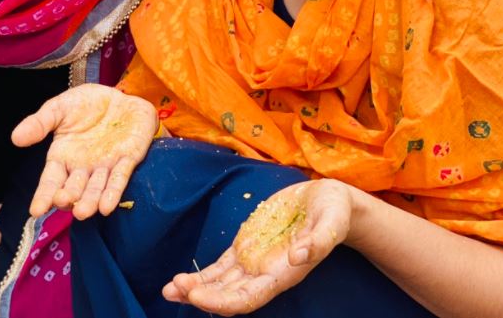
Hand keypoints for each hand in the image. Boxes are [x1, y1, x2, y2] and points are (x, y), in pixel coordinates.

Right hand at [11, 83, 157, 219]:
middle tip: (63, 202)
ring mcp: (106, 165)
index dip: (43, 195)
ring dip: (91, 201)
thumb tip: (15, 138)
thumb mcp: (59, 108)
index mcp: (63, 158)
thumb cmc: (85, 104)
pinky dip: (114, 192)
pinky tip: (107, 206)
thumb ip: (40, 123)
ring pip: (97, 188)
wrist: (117, 94)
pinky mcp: (128, 159)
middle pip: (74, 188)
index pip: (51, 181)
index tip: (36, 211)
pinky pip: (120, 177)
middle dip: (69, 198)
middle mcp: (83, 168)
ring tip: (84, 212)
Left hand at [162, 180, 351, 315]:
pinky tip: (183, 279)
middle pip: (229, 294)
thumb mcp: (331, 221)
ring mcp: (254, 259)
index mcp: (284, 272)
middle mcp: (266, 272)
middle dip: (202, 295)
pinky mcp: (247, 245)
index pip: (249, 296)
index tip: (197, 296)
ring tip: (169, 288)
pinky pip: (221, 266)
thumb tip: (299, 255)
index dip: (223, 301)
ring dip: (195, 287)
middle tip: (173, 290)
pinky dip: (203, 274)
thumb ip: (319, 240)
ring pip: (220, 282)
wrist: (330, 202)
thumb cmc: (334, 212)